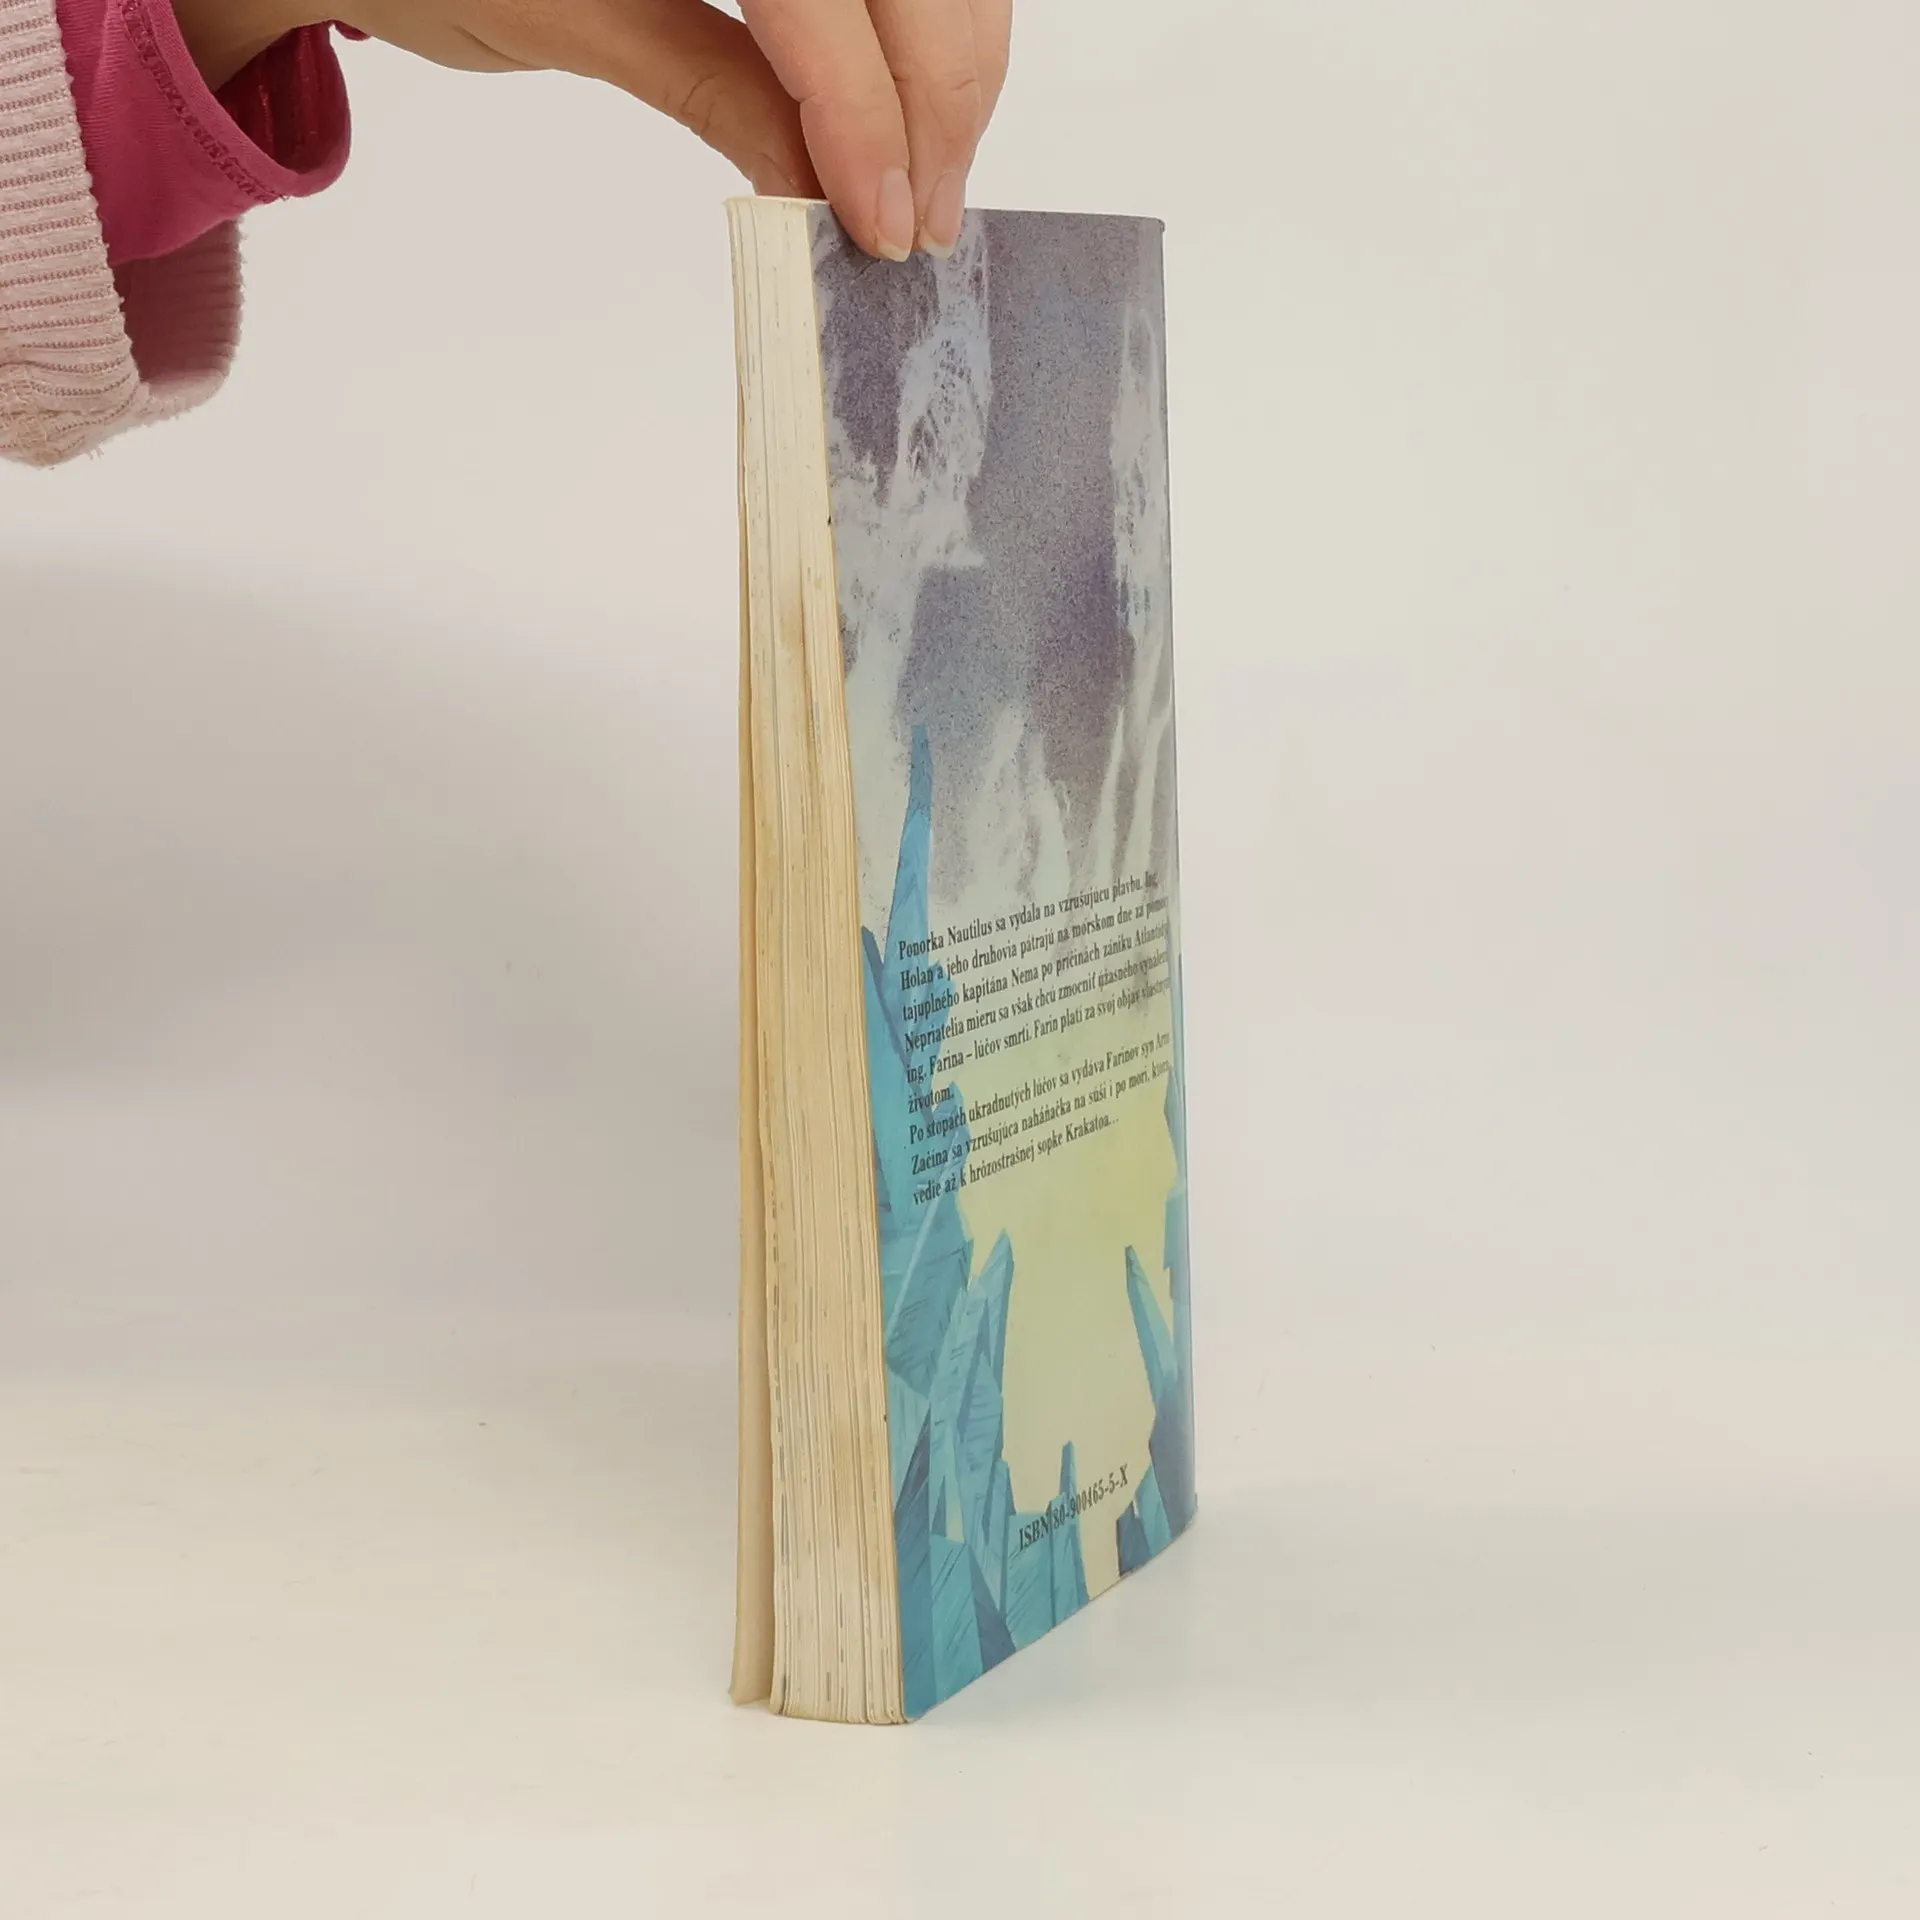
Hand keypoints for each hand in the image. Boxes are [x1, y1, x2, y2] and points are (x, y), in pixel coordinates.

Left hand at [173, 0, 1011, 258]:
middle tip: (922, 224)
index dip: (870, 111)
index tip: (883, 227)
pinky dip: (919, 40)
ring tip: (924, 184)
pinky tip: (907, 115)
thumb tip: (822, 186)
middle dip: (939, 100)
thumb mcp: (565, 19)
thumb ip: (710, 84)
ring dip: (950, 73)